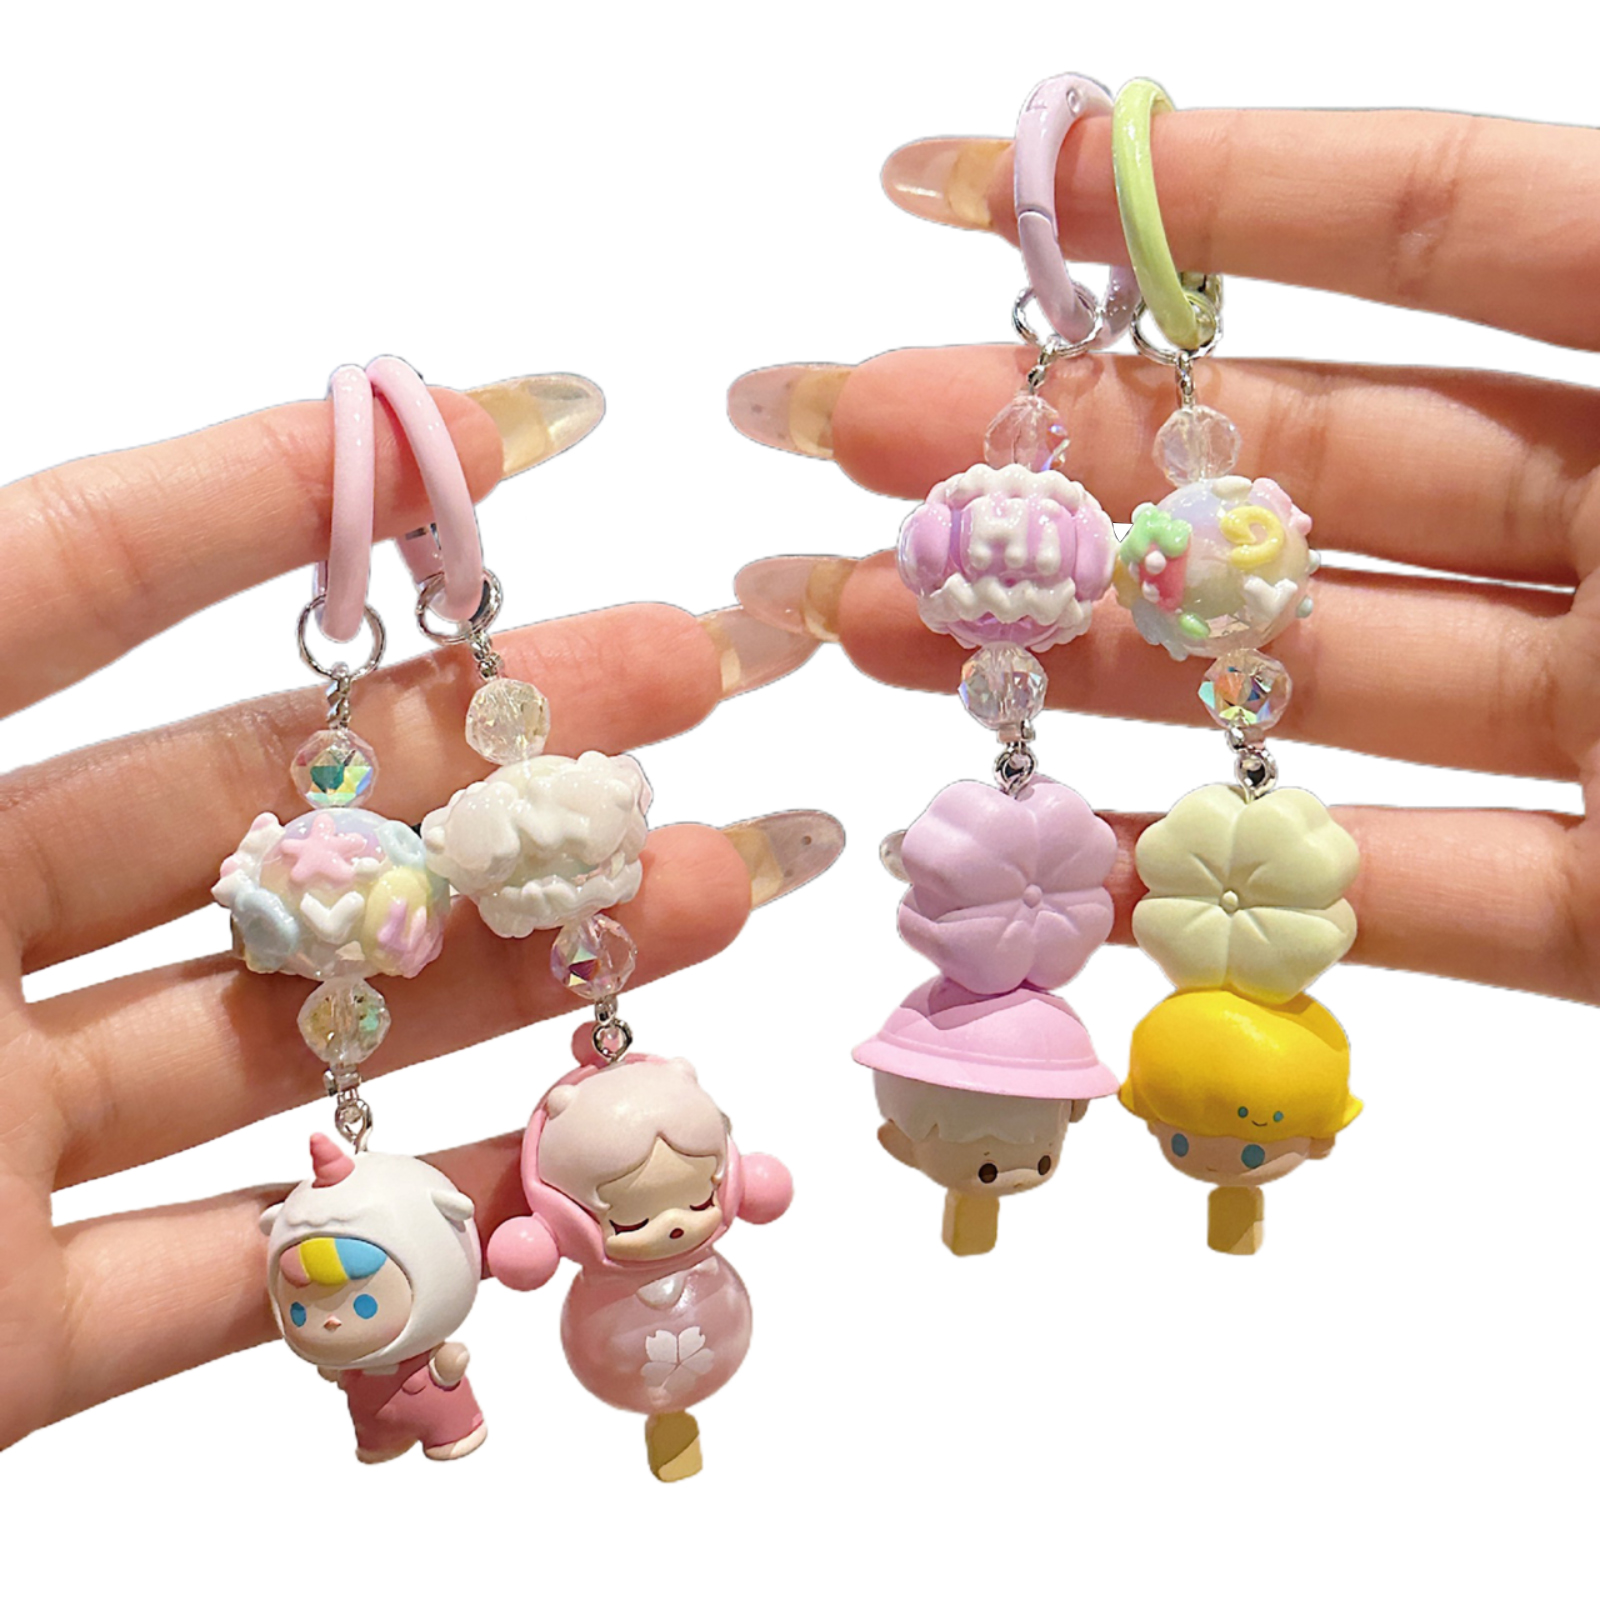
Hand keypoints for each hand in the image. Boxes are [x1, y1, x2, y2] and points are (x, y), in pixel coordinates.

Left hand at [0, 378, 838, 1448]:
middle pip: (254, 811)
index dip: (280, 492)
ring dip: (507, 979)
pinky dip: (400, 1227)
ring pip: (291, 1033)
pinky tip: (559, 1162)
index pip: (69, 578)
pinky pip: (237, 1271)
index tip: (490, 433)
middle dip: (487, 743)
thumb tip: (138, 461)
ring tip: (699, 905)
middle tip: (681, 682)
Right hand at [728, 108, 1599, 1002]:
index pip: (1424, 218)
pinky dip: (1228, 879)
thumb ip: (1554, 247)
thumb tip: (1201, 156)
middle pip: (1304, 468)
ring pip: (1315, 683)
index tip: (935, 190)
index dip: (1181, 191)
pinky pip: (1401, 890)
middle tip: (835, 446)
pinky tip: (1051, 857)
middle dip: (1060, 458)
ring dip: (1091, 668)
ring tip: (877, 638)